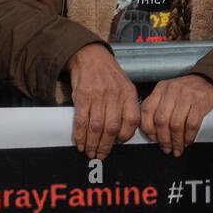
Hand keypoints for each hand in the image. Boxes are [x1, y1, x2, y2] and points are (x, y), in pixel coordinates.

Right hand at [66, 43, 140, 160]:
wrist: (90, 56)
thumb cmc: (109, 75)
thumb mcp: (125, 86)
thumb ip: (126, 106)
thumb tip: (121, 134)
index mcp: (129, 93)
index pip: (132, 121)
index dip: (125, 136)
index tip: (118, 144)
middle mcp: (115, 95)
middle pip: (112, 128)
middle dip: (106, 146)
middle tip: (101, 156)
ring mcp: (98, 96)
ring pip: (96, 127)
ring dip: (92, 144)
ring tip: (90, 153)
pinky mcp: (82, 97)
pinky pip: (82, 121)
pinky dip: (80, 136)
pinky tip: (80, 143)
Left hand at [141, 74, 212, 156]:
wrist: (208, 81)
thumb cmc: (186, 91)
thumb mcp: (168, 93)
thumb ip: (158, 107)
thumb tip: (152, 132)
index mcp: (161, 88)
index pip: (146, 110)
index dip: (148, 129)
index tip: (153, 139)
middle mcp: (172, 90)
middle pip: (161, 120)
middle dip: (163, 139)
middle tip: (166, 148)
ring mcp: (187, 96)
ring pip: (176, 124)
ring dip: (176, 141)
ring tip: (177, 148)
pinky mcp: (200, 102)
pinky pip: (192, 124)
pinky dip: (188, 137)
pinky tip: (187, 142)